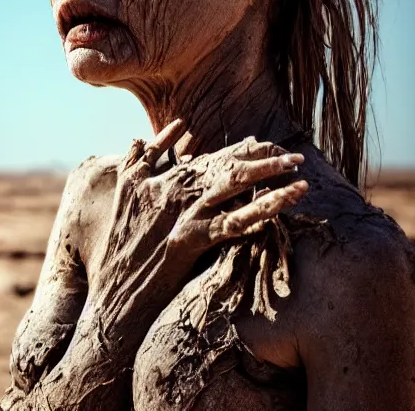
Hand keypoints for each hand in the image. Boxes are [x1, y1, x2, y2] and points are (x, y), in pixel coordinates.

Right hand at [87, 121, 306, 340]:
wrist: (116, 282)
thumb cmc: (118, 236)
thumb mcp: (123, 186)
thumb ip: (140, 158)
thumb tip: (153, 133)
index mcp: (164, 176)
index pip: (211, 156)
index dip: (242, 150)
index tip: (264, 146)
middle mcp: (178, 188)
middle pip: (227, 164)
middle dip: (263, 155)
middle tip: (294, 154)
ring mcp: (187, 212)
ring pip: (234, 183)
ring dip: (269, 171)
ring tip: (297, 166)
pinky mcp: (194, 237)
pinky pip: (236, 220)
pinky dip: (264, 207)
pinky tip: (287, 197)